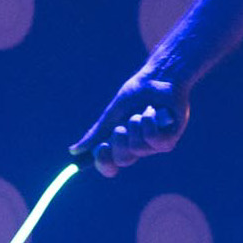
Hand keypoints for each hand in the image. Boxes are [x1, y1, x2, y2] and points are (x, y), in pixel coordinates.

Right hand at [70, 71, 188, 177]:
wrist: (159, 76)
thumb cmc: (138, 94)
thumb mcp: (113, 113)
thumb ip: (97, 133)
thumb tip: (73, 151)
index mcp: (122, 143)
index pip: (110, 165)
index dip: (103, 162)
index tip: (100, 148)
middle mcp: (138, 148)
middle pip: (122, 160)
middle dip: (118, 141)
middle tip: (120, 127)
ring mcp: (154, 145)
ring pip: (138, 148)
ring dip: (135, 125)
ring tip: (142, 111)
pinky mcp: (169, 139)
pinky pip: (154, 140)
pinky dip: (148, 122)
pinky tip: (152, 111)